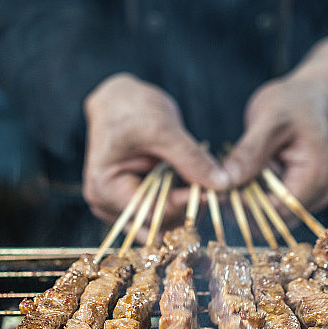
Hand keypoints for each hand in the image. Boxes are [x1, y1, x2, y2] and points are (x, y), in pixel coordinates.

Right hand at [83, 73, 227, 228]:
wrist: (118, 101)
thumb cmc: (131, 109)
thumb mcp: (164, 130)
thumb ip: (192, 159)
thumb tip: (222, 184)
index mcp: (105, 189)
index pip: (151, 213)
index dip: (185, 205)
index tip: (213, 191)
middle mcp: (107, 205)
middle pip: (156, 227)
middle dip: (186, 212)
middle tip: (214, 190)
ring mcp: (120, 208)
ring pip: (162, 226)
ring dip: (186, 210)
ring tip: (205, 185)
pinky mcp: (135, 204)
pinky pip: (162, 215)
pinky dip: (181, 204)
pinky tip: (195, 187)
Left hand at [223, 35, 327, 220]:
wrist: (309, 97)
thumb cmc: (292, 102)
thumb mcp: (268, 119)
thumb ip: (249, 152)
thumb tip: (226, 182)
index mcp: (317, 175)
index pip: (279, 210)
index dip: (248, 207)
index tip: (219, 192)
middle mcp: (320, 192)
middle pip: (276, 219)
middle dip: (244, 208)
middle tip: (216, 187)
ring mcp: (311, 196)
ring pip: (271, 217)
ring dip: (247, 204)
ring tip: (228, 178)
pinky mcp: (297, 195)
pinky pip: (271, 207)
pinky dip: (252, 197)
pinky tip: (239, 179)